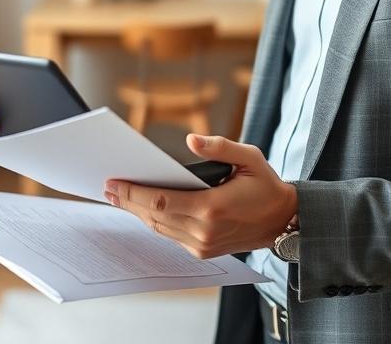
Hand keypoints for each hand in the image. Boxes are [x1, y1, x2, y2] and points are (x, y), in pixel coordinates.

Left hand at [104, 134, 296, 258]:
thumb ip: (219, 147)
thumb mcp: (249, 157)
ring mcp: (202, 245)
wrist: (283, 221)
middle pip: (154, 216)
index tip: (114, 183)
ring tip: (118, 196)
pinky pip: (170, 235)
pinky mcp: (202, 251)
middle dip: (127, 202)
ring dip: (136, 212)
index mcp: (212, 208)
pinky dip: (153, 221)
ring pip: (159, 228)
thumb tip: (191, 139)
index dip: (133, 194)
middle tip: (107, 188)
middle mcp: (204, 231)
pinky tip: (142, 208)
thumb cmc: (265, 186)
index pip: (161, 202)